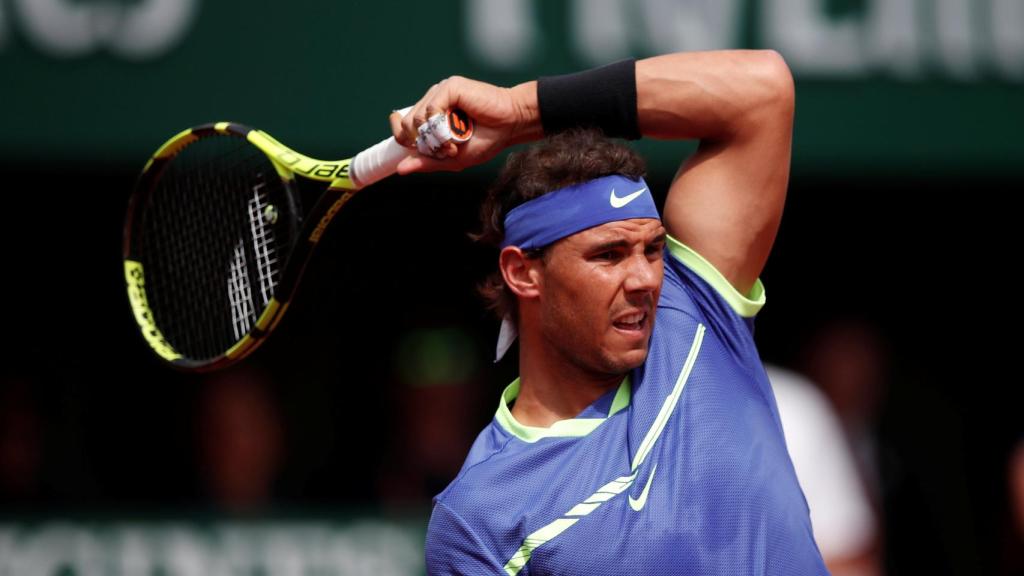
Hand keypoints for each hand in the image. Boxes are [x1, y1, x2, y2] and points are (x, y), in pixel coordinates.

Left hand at [390, 76, 538, 173]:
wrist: (511, 125)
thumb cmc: (487, 140)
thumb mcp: (453, 159)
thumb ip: (427, 162)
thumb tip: (400, 169)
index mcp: (432, 116)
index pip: (403, 124)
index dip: (403, 137)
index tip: (415, 146)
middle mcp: (433, 101)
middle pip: (408, 125)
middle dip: (426, 145)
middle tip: (449, 150)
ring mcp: (440, 93)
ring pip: (418, 118)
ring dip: (436, 138)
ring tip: (456, 142)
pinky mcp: (450, 87)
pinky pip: (432, 109)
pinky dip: (442, 126)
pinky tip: (458, 130)